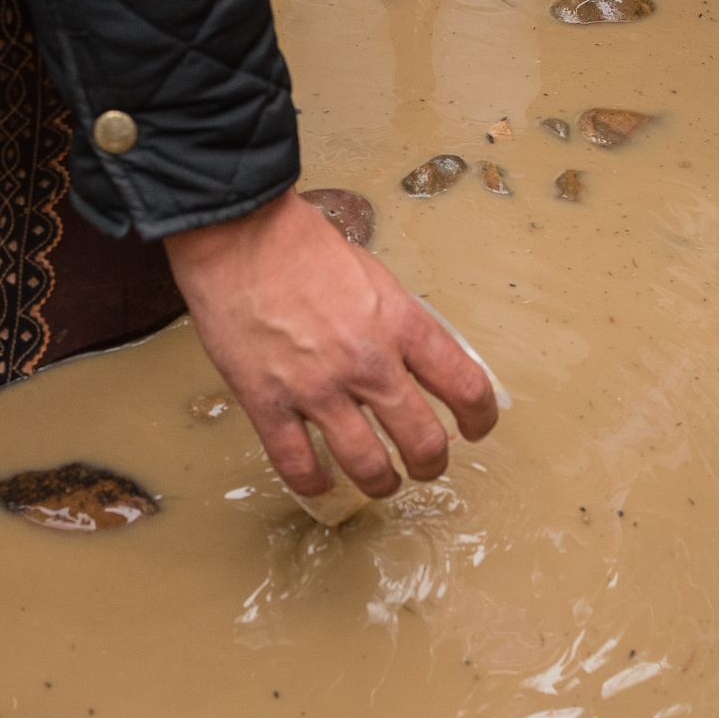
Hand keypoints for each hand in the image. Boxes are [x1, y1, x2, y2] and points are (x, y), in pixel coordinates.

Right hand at [164, 191, 499, 499]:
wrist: (238, 234)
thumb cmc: (300, 245)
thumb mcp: (375, 277)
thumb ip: (399, 323)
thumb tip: (418, 362)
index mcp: (400, 324)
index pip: (465, 386)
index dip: (481, 417)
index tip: (477, 426)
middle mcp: (366, 362)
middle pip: (423, 440)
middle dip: (431, 463)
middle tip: (426, 464)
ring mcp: (316, 387)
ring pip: (367, 465)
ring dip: (381, 483)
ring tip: (380, 482)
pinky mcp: (267, 401)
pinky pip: (297, 464)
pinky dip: (314, 483)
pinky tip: (320, 482)